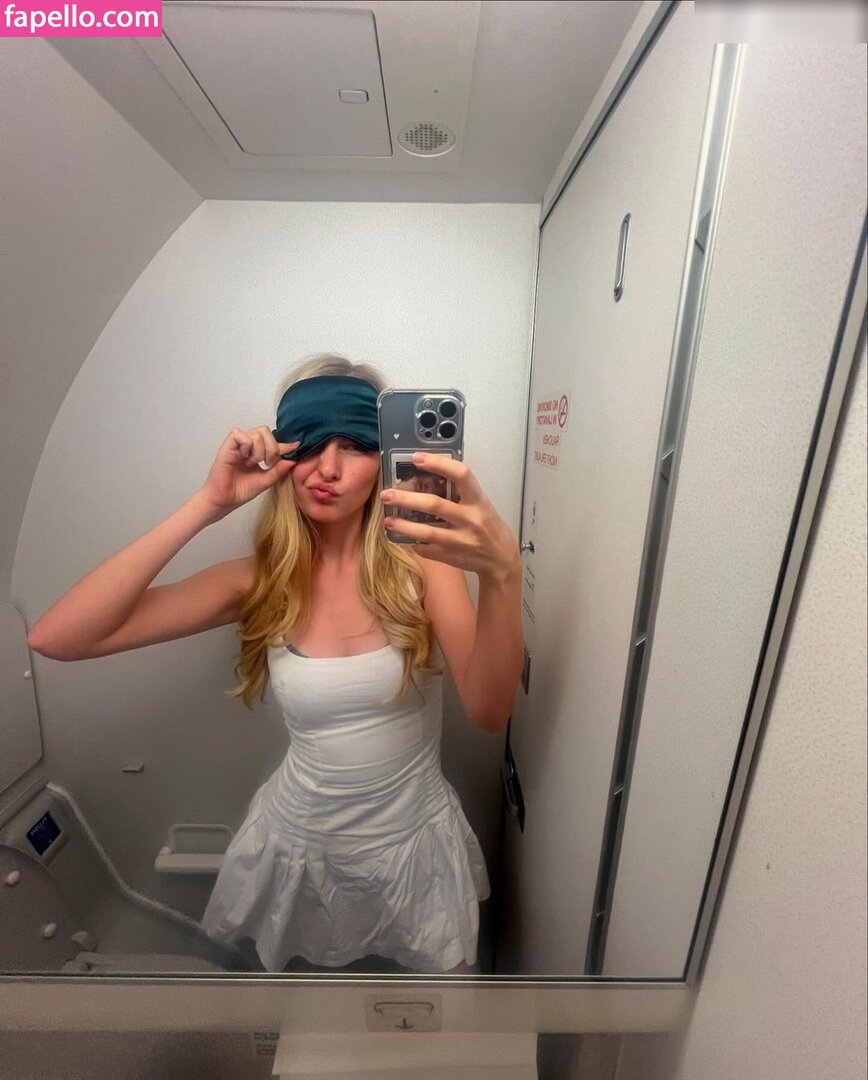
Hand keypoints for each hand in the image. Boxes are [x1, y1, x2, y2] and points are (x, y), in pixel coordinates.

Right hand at [199, 427, 299, 516]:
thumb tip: (293, 459)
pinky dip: (246, 446)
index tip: (296, 446)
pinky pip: (240, 434)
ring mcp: (238, 445)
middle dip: (272, 447)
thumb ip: (279, 470)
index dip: (285, 443)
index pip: (273, 441)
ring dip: (259, 451)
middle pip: (265, 431)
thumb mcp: (266, 480)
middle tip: (268, 463)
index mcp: (257, 452)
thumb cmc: (241, 491)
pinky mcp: (227, 445)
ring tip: (252, 464)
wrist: (224, 500)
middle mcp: (247, 446)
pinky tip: (244, 458)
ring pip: (256, 434)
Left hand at [380, 453, 520, 583]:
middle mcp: (470, 519)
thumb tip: (425, 477)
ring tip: (388, 519)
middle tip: (387, 493)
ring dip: (403, 525)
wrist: (500, 559)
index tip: (417, 458)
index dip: (438, 464)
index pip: (461, 475)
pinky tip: (406, 537)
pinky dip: (414, 542)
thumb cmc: (487, 526)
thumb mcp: (480, 504)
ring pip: (426, 531)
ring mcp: (460, 540)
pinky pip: (426, 548)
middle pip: (434, 505)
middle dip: (406, 498)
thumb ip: (459, 493)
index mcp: (478, 501)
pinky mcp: (451, 556)